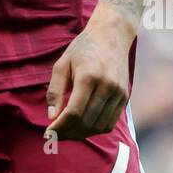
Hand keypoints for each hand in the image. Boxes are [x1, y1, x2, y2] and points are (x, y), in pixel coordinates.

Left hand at [45, 16, 135, 140]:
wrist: (111, 36)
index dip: (60, 127)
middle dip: (68, 133)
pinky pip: (110, 122)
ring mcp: (118, 93)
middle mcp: (106, 86)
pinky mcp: (125, 97)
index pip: (74, 112)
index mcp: (88, 77)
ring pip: (99, 126)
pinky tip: (82, 127)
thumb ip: (55, 90)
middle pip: (86, 122)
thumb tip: (52, 117)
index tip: (47, 133)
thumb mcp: (62, 64)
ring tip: (67, 133)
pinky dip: (95, 130)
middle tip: (55, 136)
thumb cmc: (83, 48)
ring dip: (81, 134)